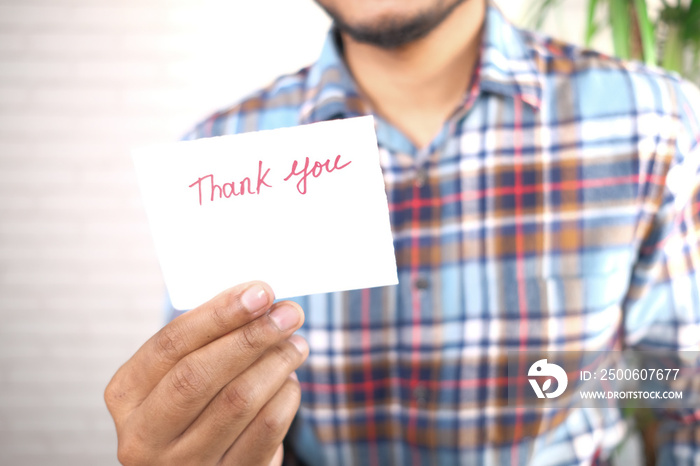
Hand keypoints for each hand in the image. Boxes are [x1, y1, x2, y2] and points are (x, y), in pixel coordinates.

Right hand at [104, 281, 307, 464]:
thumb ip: (207, 339)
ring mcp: (183, 464)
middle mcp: (145, 436)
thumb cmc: (192, 404)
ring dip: (277, 362)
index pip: (171, 344)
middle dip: (251, 336)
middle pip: (199, 374)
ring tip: (296, 343)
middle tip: (289, 314)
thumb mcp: (178, 372)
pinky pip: (265, 430)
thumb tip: (258, 299)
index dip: (219, 313)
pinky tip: (289, 380)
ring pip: (238, 400)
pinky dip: (285, 396)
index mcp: (126, 394)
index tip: (260, 292)